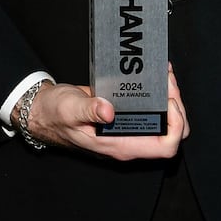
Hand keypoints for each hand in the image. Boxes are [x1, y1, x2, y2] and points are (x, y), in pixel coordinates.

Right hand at [24, 66, 188, 161]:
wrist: (44, 111)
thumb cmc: (55, 115)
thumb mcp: (70, 110)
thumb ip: (88, 110)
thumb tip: (108, 111)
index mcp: (120, 146)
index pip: (164, 147)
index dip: (175, 126)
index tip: (168, 101)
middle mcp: (129, 141)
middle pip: (171, 133)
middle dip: (176, 106)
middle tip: (167, 81)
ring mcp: (129, 129)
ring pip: (164, 120)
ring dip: (169, 97)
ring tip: (163, 73)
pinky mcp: (125, 116)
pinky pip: (151, 109)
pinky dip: (157, 92)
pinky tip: (153, 75)